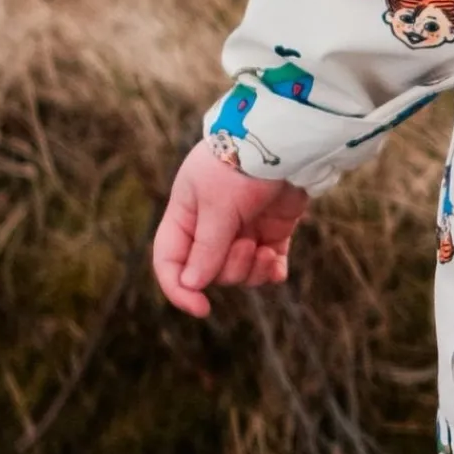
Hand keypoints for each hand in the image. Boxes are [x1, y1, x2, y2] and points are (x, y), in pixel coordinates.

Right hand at [152, 143, 310, 317]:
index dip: (179, 289)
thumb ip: (207, 248)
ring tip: (261, 244)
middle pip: (210, 274)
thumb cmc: (240, 166)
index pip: (169, 262)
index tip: (201, 308)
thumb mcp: (218, 207)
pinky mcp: (270, 234)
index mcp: (184, 215)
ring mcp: (241, 232)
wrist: (284, 145)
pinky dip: (272, 270)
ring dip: (252, 268)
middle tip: (245, 242)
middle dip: (230, 267)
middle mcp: (209, 227)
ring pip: (240, 275)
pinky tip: (276, 260)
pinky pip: (268, 270)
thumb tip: (192, 284)